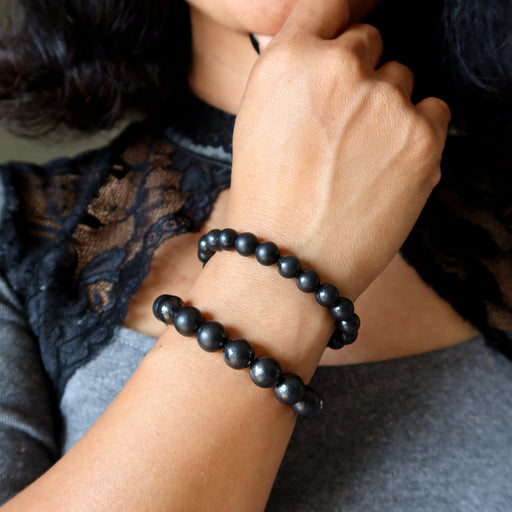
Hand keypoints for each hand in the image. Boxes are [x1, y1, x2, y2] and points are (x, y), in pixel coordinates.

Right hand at [228, 0, 450, 298]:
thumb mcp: (258, 120)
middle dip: (360, 75)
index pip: (330, 3)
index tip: (355, 26)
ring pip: (402, 79)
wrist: (290, 261)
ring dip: (388, 108)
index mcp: (288, 60)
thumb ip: (294, 75)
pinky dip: (417, 133)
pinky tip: (386, 167)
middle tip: (343, 127)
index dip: (344, 18)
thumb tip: (329, 52)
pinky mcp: (421, 136)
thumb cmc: (268, 199)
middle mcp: (337, 68)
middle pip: (370, 42)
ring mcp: (384, 100)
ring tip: (361, 159)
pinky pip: (434, 111)